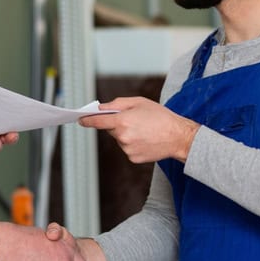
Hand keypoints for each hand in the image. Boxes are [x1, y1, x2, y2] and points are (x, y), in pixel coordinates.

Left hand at [79, 97, 198, 162]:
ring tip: (144, 130)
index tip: (81, 119)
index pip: (97, 122)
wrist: (178, 137)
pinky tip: (146, 140)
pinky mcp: (133, 158)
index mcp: (122, 121)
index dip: (87, 120)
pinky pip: (127, 149)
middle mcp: (122, 137)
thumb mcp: (139, 102)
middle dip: (117, 124)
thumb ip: (117, 103)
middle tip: (134, 120)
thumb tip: (102, 108)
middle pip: (111, 130)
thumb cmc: (161, 116)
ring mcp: (127, 149)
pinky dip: (133, 144)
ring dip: (126, 134)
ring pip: (120, 140)